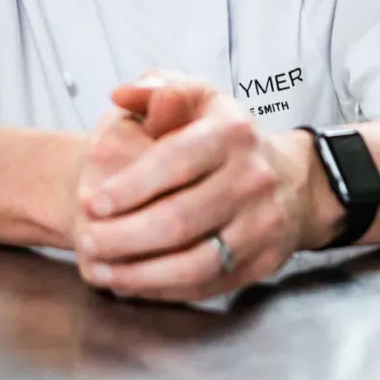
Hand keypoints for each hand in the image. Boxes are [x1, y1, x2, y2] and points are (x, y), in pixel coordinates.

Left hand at [75, 77, 327, 301]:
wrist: (293, 183)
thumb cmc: (226, 139)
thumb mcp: (199, 99)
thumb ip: (157, 89)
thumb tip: (121, 94)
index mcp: (231, 133)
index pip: (174, 162)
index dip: (129, 186)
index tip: (92, 202)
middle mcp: (252, 179)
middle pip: (179, 220)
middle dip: (123, 236)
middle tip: (86, 239)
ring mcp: (261, 225)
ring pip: (193, 263)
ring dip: (139, 273)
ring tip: (100, 270)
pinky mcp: (262, 262)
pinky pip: (207, 285)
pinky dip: (163, 290)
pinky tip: (131, 282)